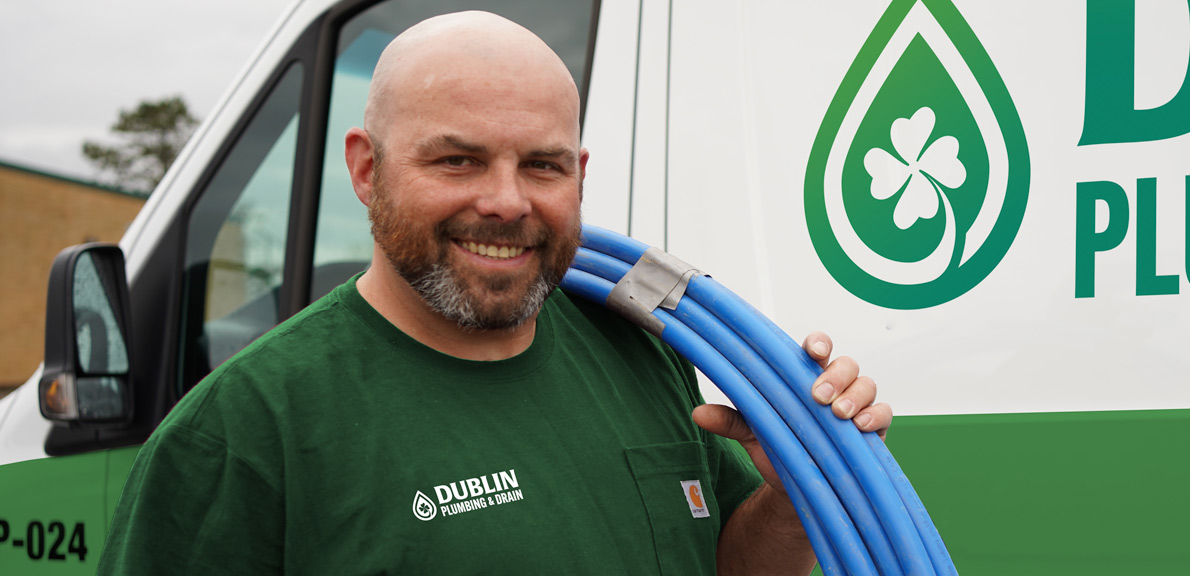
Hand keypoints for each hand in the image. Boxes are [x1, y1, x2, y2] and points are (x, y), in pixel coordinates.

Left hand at [692, 331, 892, 491]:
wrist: (795, 485)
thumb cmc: (779, 447)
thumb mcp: (752, 433)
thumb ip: (730, 420)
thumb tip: (700, 413)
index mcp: (804, 378)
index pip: (816, 351)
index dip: (818, 343)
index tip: (813, 349)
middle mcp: (833, 386)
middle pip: (845, 363)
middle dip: (835, 375)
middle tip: (818, 394)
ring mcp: (855, 405)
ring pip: (867, 384)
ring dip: (855, 395)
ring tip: (839, 412)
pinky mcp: (873, 429)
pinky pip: (885, 413)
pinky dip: (876, 416)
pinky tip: (861, 426)